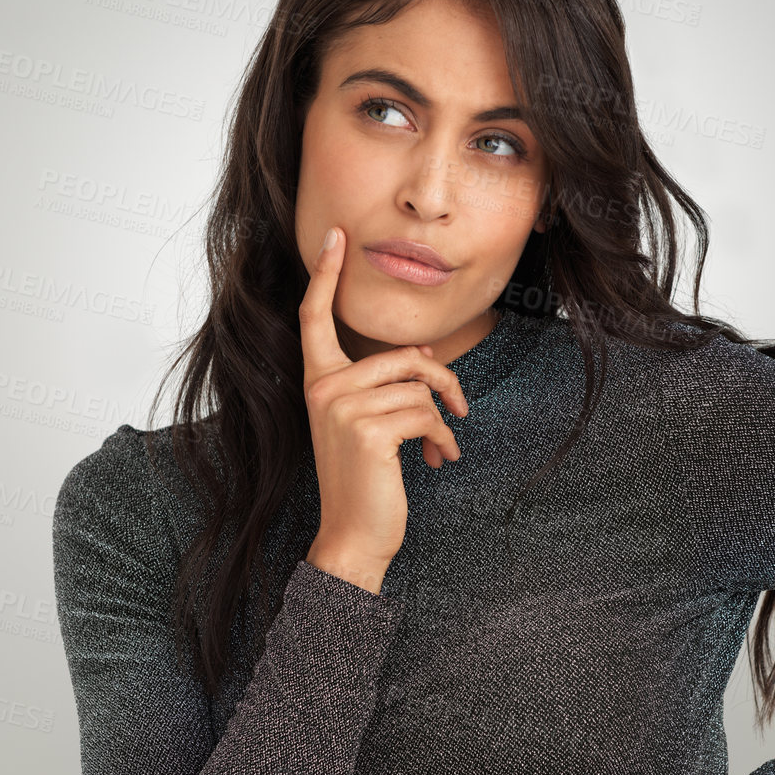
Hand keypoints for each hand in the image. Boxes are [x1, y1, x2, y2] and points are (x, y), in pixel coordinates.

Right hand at [299, 226, 469, 589]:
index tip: (336, 236)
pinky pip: (427, 415)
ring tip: (441, 447)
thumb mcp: (368, 426)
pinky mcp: (369, 431)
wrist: (352, 537)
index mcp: (317, 382)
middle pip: (404, 355)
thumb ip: (385, 385)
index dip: (325, 274)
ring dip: (443, 419)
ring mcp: (342, 408)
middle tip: (458, 408)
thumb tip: (428, 354)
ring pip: (420, 387)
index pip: (315, 317)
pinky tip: (439, 461)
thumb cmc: (365, 483)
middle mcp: (323, 389)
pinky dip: (443, 438)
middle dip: (443, 380)